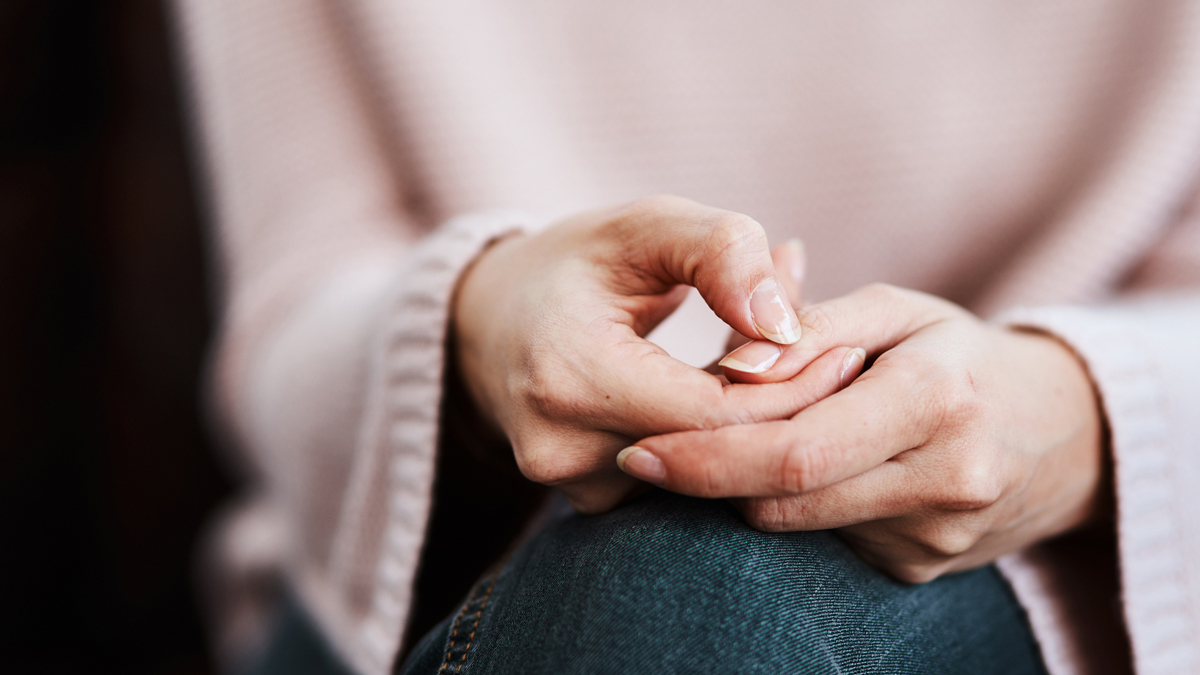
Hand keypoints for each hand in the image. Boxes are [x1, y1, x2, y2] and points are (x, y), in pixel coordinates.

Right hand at [453, 195, 859, 512]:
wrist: (486, 323)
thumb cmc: (574, 263)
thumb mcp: (645, 225)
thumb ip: (722, 254)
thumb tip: (787, 327)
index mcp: (570, 374)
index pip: (718, 414)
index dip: (793, 388)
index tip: (846, 351)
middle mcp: (562, 449)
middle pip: (717, 455)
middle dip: (784, 411)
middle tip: (838, 362)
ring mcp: (570, 487)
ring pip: (704, 477)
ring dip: (753, 429)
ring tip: (782, 369)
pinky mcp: (585, 504)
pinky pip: (678, 484)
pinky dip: (716, 445)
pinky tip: (732, 399)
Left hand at [618, 283, 1107, 581]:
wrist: (1061, 432)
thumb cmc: (958, 353)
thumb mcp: (894, 310)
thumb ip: (809, 327)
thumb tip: (731, 368)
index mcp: (937, 400)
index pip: (794, 453)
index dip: (705, 459)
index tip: (640, 452)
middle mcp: (944, 480)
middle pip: (783, 501)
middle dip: (709, 478)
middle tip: (653, 453)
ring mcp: (935, 538)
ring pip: (796, 525)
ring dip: (754, 486)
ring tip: (762, 436)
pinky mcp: (921, 569)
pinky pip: (825, 540)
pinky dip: (799, 505)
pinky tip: (817, 468)